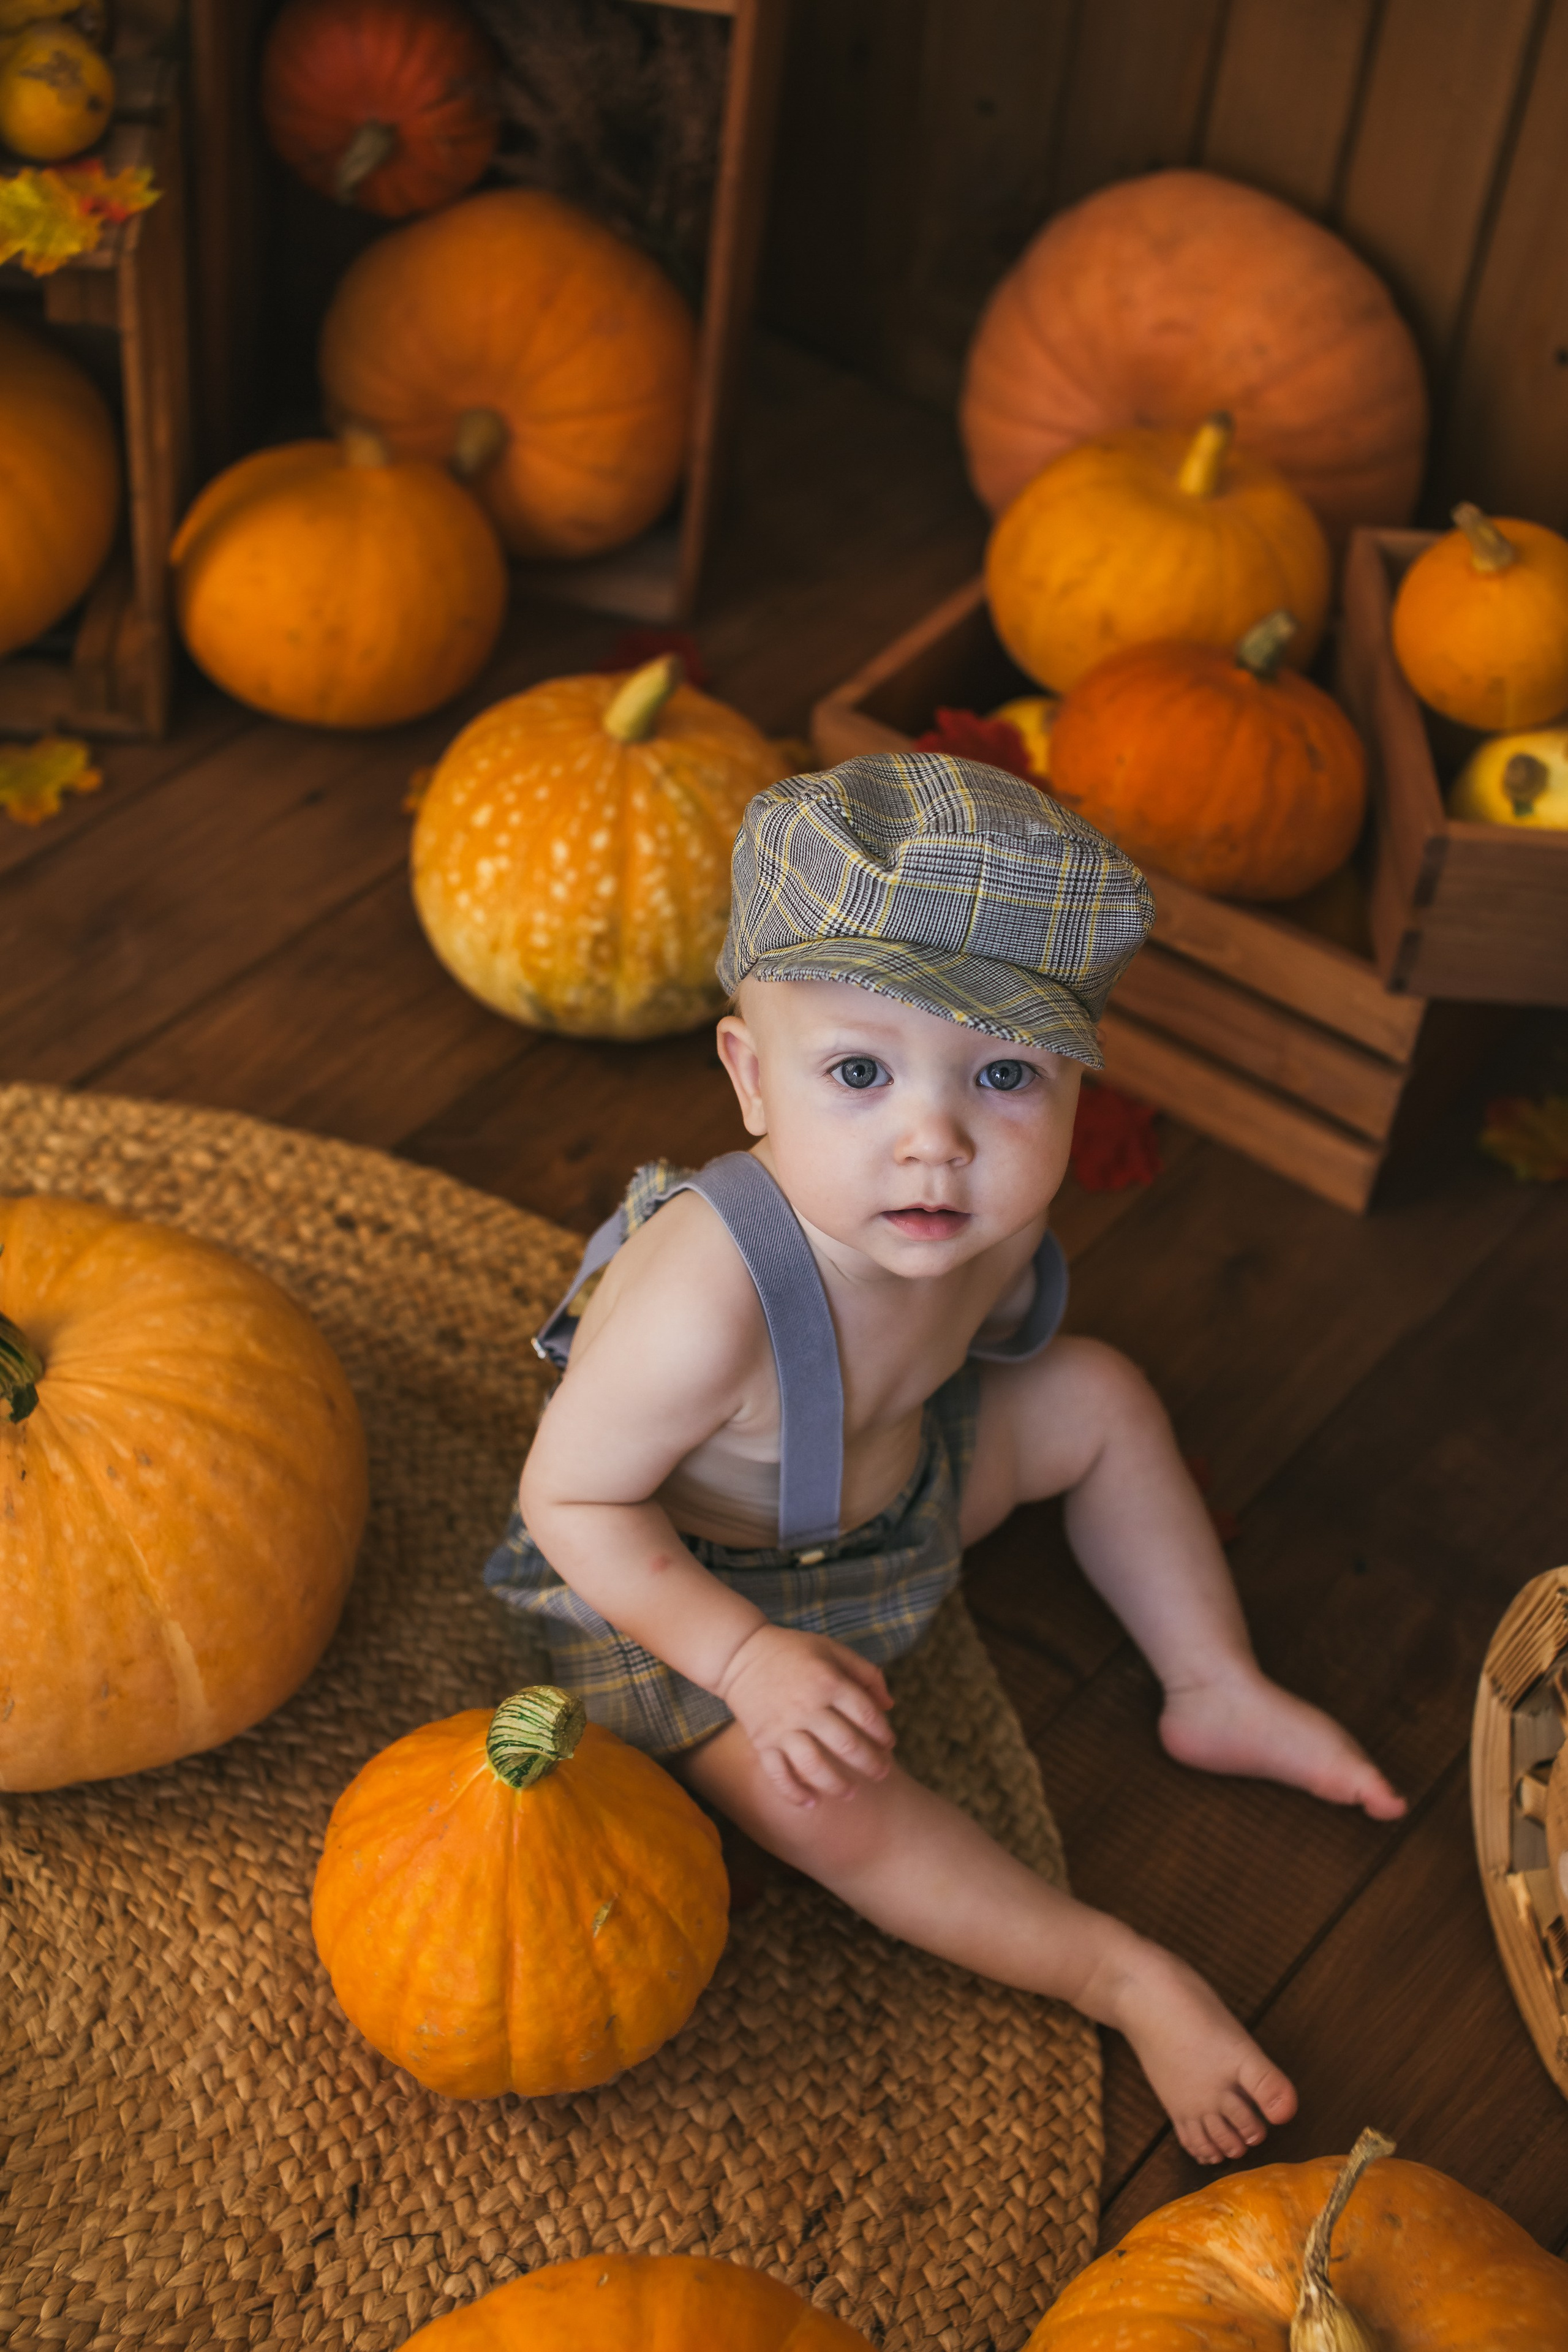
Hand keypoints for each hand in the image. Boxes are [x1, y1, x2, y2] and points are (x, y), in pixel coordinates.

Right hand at [714, 1622, 893, 1806]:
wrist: (739, 1654)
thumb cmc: (793, 1651)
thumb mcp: (832, 1649)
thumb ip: (866, 1673)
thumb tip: (890, 1705)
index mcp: (828, 1682)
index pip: (866, 1716)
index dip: (883, 1734)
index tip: (888, 1744)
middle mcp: (807, 1707)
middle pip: (847, 1745)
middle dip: (871, 1764)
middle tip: (882, 1773)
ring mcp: (782, 1727)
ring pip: (814, 1766)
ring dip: (837, 1785)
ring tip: (852, 1793)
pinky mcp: (762, 1741)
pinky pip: (779, 1774)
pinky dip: (795, 1793)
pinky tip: (811, 1803)